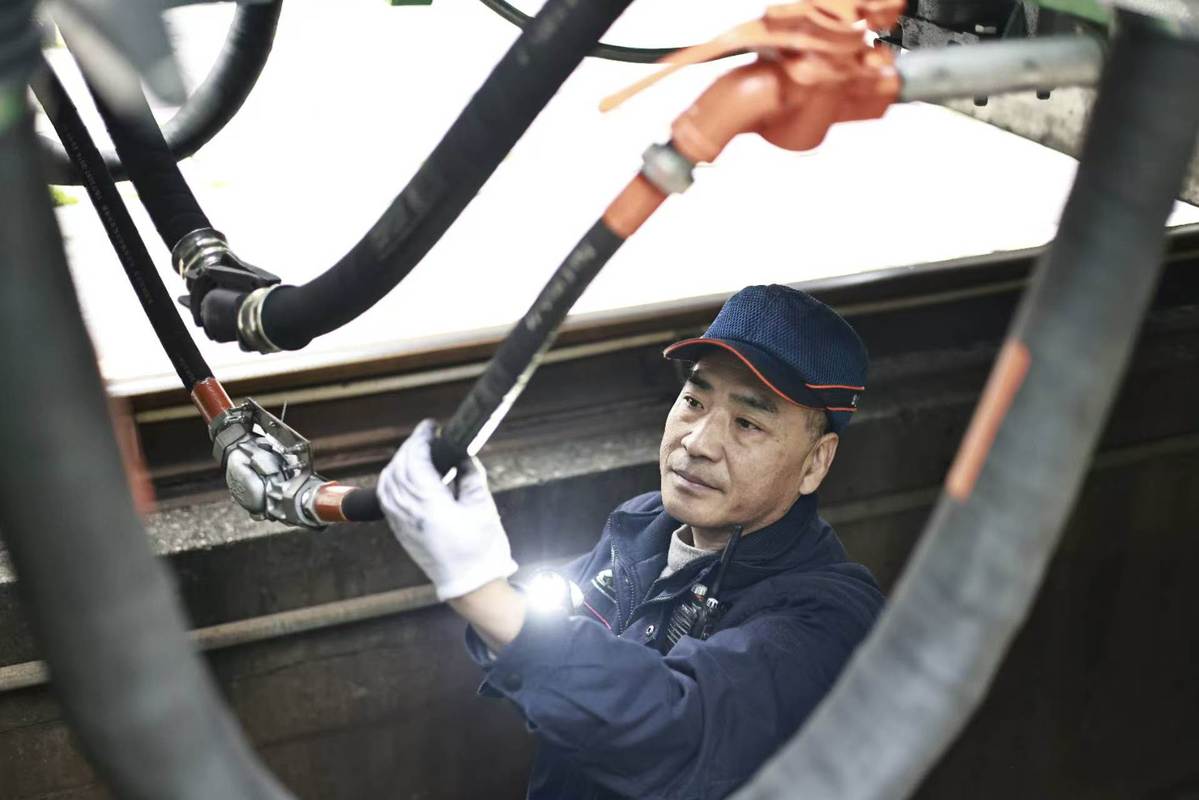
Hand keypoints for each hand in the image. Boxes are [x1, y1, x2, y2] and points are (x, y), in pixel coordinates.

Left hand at [376, 420, 517, 600]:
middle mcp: (409, 511)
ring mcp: (401, 522)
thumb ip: (471, 476)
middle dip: (411, 446)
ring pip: (388, 480)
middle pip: (399, 467)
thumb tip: (464, 455)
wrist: (469, 583)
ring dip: (399, 461)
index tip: (431, 426)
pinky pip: (386, 497)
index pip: (416, 459)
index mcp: (430, 503)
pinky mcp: (399, 530)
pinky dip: (391, 479)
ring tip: (417, 453)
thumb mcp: (482, 507)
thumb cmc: (480, 548)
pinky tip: (405, 475)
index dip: (421, 438)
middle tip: (427, 436)